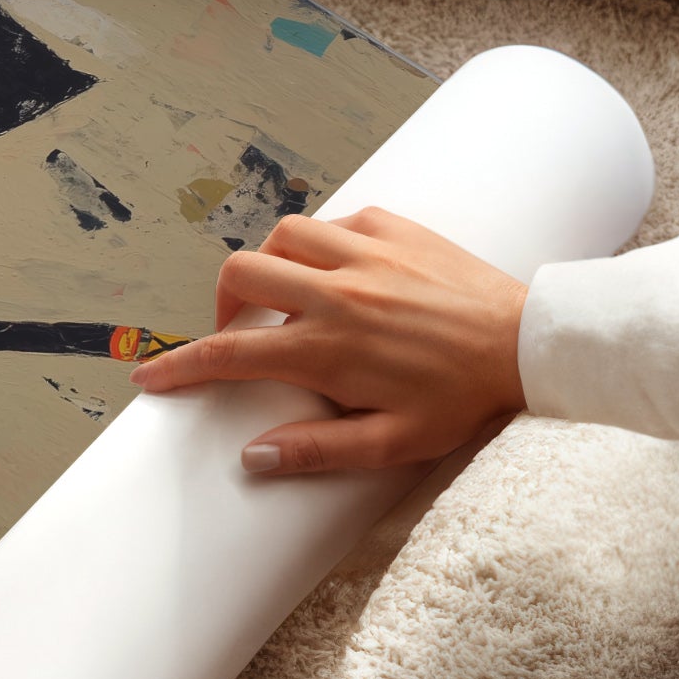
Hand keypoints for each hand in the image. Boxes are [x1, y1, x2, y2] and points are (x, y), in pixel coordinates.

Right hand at [131, 207, 525, 474]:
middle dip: (222, 305)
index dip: (179, 367)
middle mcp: (336, 293)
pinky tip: (339, 270)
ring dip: (271, 265)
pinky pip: (335, 221)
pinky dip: (322, 243)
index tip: (150, 377)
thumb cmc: (463, 399)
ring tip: (287, 296)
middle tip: (240, 333)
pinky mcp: (394, 227)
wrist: (529, 344)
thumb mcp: (393, 443)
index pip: (229, 355)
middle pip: (241, 275)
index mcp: (328, 348)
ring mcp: (365, 253)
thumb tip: (253, 457)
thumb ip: (318, 450)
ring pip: (282, 236)